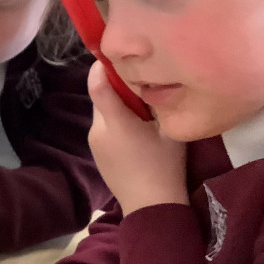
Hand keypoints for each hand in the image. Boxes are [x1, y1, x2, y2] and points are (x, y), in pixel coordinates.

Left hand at [88, 62, 187, 215]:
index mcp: (116, 123)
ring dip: (117, 106)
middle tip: (141, 85)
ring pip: (102, 113)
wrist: (150, 207)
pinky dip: (115, 122)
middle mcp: (98, 130)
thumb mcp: (169, 130)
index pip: (97, 85)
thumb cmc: (165, 167)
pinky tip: (135, 132)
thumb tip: (151, 79)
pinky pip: (103, 128)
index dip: (101, 67)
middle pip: (101, 97)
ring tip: (142, 110)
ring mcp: (94, 144)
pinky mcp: (95, 154)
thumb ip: (158, 102)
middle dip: (117, 87)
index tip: (113, 55)